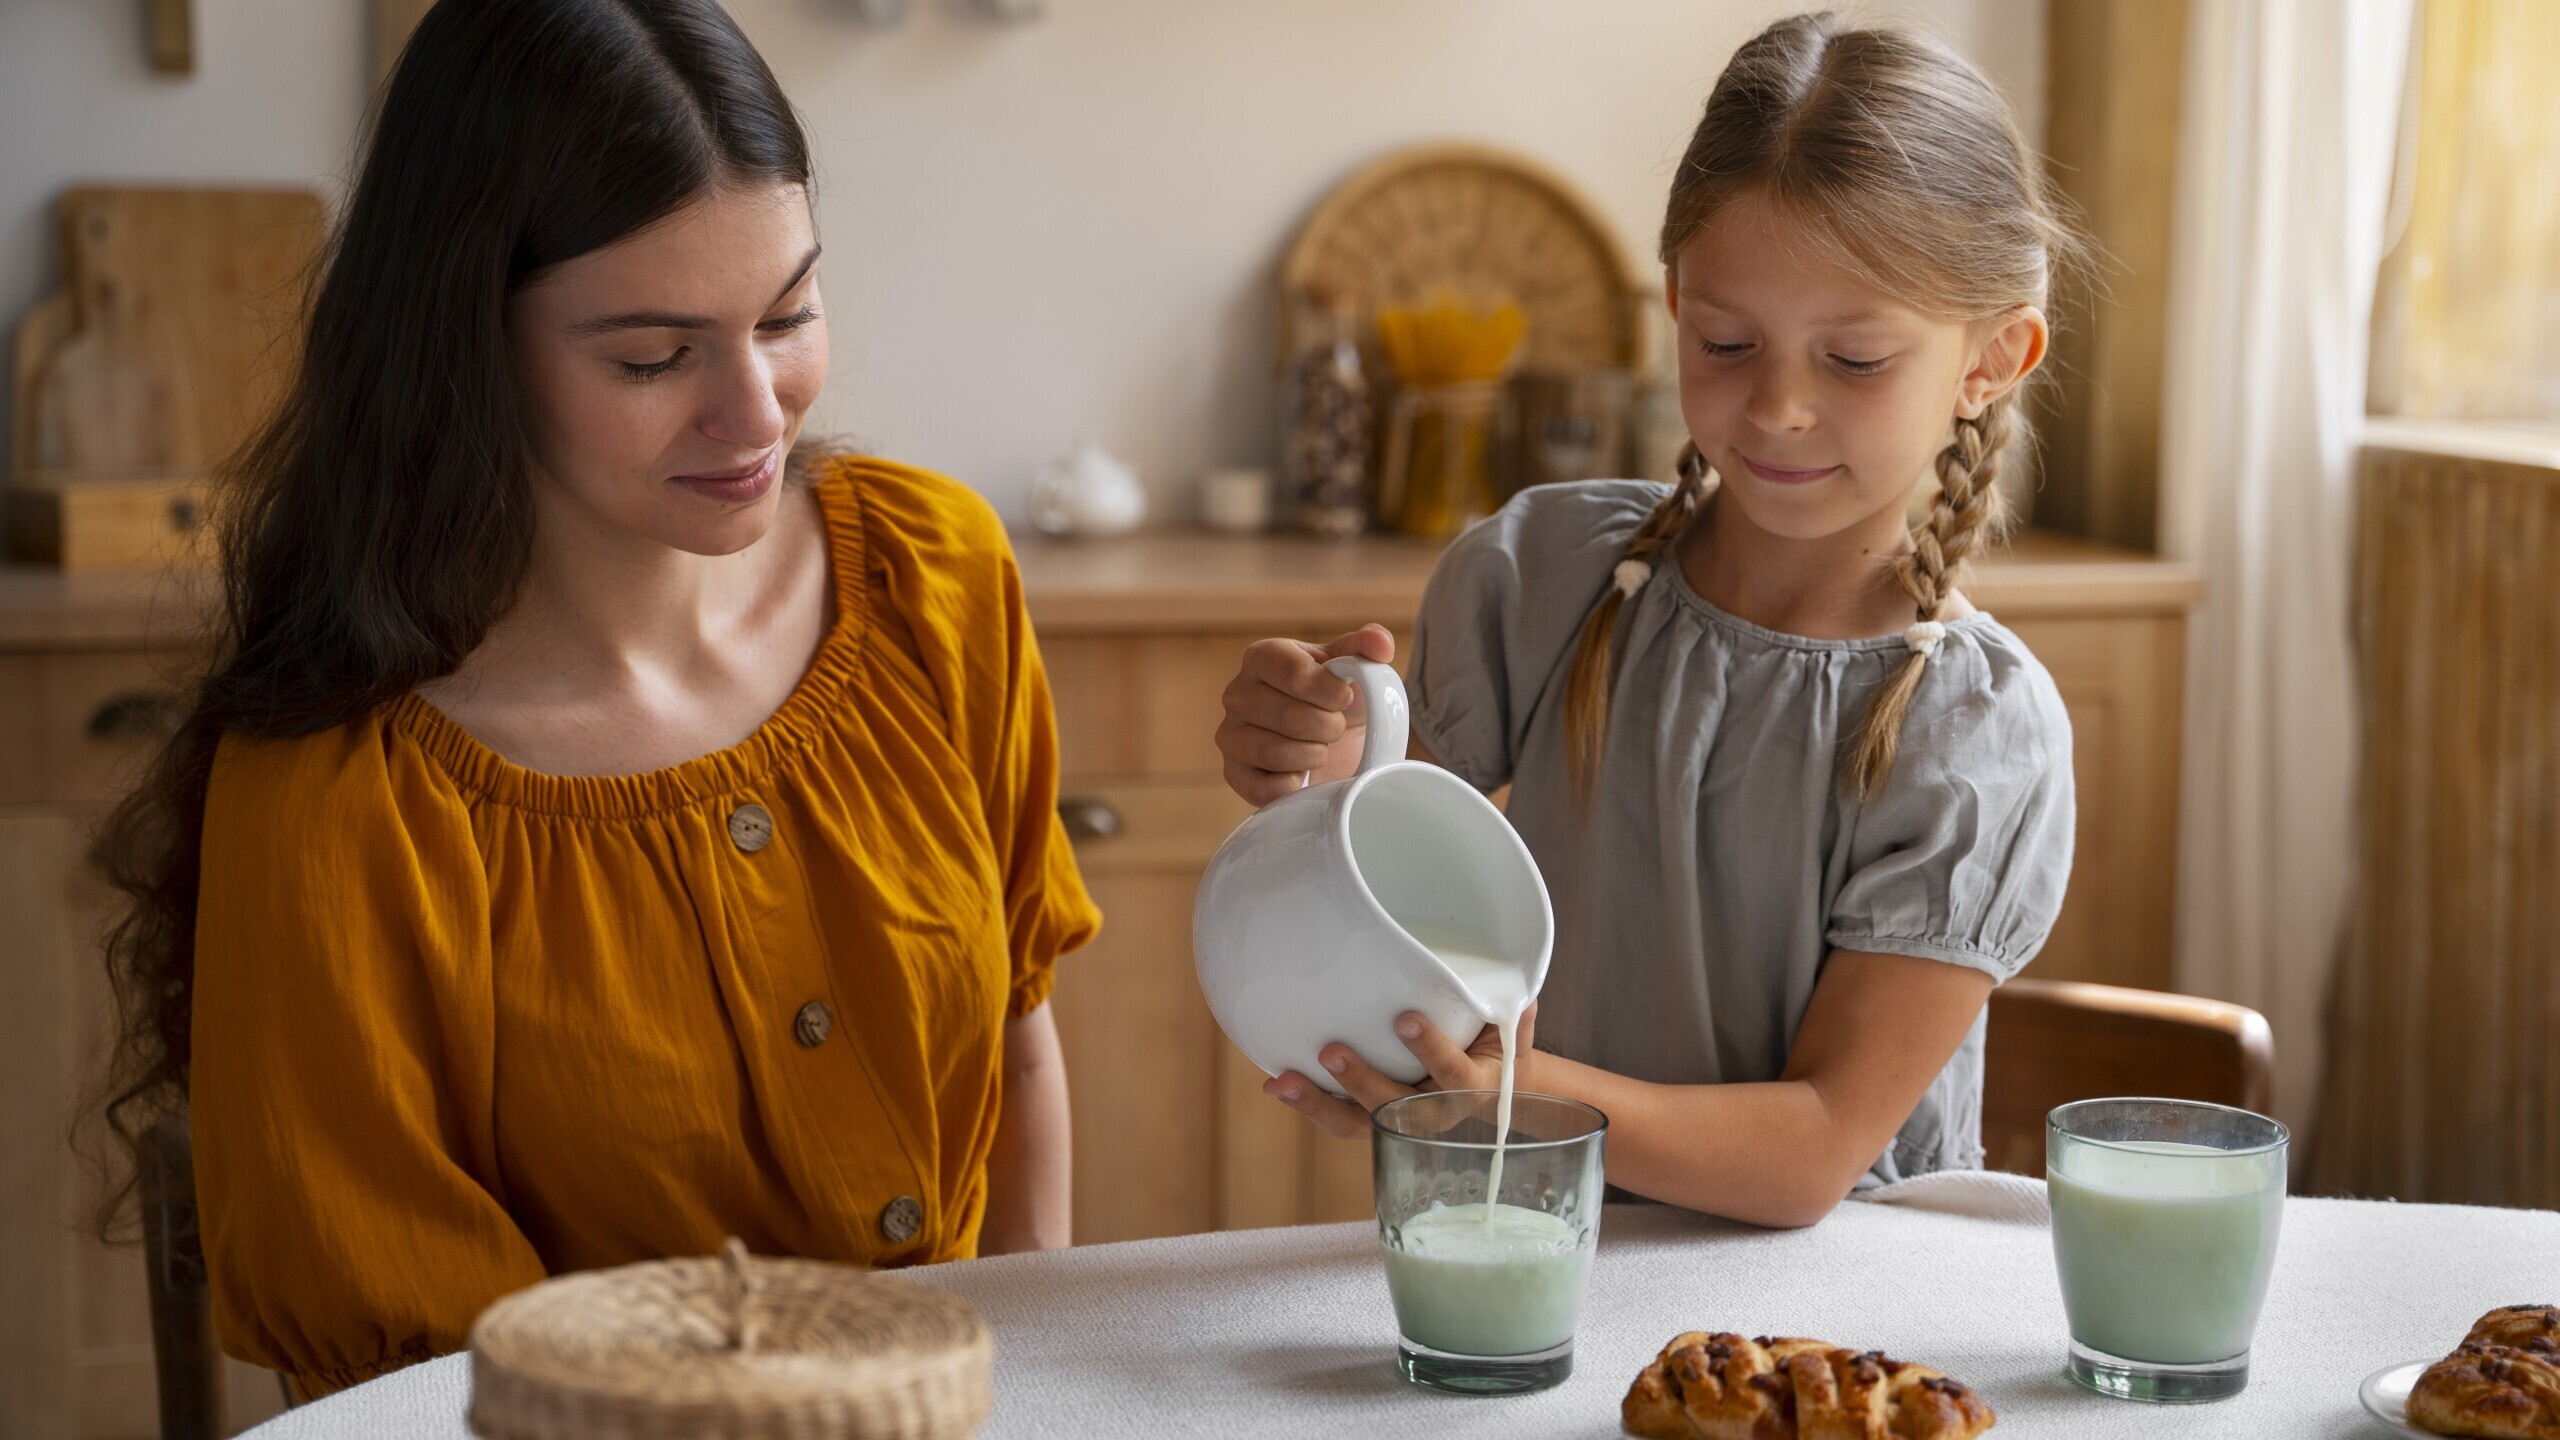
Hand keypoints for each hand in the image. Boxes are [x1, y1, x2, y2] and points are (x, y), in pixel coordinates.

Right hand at [1216, 624, 1394, 806]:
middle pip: (1291, 717)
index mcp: (1262, 657)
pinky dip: (1294, 785)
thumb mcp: (1356, 664)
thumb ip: (1371, 644)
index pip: (1295, 673)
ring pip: (1277, 753)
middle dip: (1329, 727)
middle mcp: (1237, 693)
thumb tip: (1379, 643)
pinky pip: (1264, 788)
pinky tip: (1302, 774)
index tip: (1345, 698)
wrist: (1335, 738)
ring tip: (1320, 747)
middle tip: (1335, 727)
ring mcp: (1230, 735)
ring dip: (1314, 755)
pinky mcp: (1233, 774)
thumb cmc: (1338, 696)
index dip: (1330, 692)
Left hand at [1260, 1003, 1538, 1139]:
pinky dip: (1306, 1101)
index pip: (1452, 1074)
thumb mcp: (1515, 1030)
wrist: (1493, 1087)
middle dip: (1362, 1083)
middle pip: (1395, 1107)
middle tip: (1331, 1051)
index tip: (1405, 1019)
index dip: (1430, 1049)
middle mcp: (1433, 1111)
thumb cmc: (1497, 1045)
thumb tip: (1518, 994)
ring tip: (1281, 1082)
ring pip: (1356, 1123)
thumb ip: (1515, 1013)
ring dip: (1317, 1103)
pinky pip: (1338, 1116)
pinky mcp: (1371, 1116)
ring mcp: (1398, 1118)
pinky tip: (1273, 1082)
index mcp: (1472, 1087)